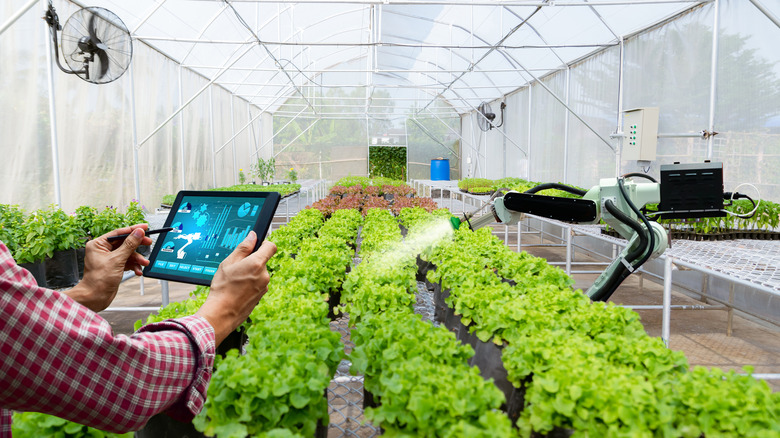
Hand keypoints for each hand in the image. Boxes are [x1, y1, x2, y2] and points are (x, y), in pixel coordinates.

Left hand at [66, 224, 152, 311]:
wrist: (95, 297)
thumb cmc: (98, 280)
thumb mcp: (117, 260)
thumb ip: (129, 245)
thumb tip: (138, 233)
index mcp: (98, 244)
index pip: (119, 233)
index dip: (133, 230)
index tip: (144, 227)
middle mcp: (103, 250)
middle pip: (125, 242)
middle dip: (137, 245)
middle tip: (148, 243)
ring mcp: (109, 259)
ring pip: (128, 253)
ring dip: (137, 258)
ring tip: (143, 263)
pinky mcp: (114, 266)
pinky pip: (127, 262)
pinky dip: (133, 265)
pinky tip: (137, 270)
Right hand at [195, 231, 276, 345]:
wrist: (222, 313)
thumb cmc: (223, 288)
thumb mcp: (229, 263)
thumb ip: (243, 248)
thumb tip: (253, 236)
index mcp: (257, 264)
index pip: (271, 247)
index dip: (264, 243)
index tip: (257, 245)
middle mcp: (264, 275)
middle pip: (263, 261)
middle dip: (252, 262)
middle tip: (237, 268)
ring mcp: (264, 286)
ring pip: (259, 274)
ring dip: (251, 274)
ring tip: (235, 281)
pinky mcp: (261, 296)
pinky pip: (258, 284)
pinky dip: (250, 284)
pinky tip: (238, 289)